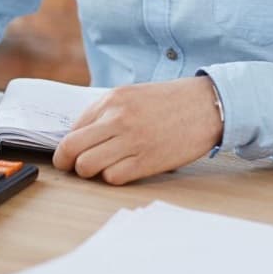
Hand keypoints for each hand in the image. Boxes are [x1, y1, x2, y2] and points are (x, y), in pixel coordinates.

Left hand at [52, 77, 223, 184]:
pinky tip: (122, 170)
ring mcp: (132, 141)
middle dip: (66, 162)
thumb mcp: (131, 95)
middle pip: (71, 148)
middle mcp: (117, 119)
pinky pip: (113, 177)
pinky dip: (112, 178)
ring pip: (87, 166)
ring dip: (89, 172)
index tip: (69, 154)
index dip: (67, 146)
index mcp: (111, 101)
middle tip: (72, 167)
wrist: (206, 106)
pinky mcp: (147, 161)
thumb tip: (79, 136)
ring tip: (100, 169)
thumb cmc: (169, 102)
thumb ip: (105, 113)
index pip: (72, 129)